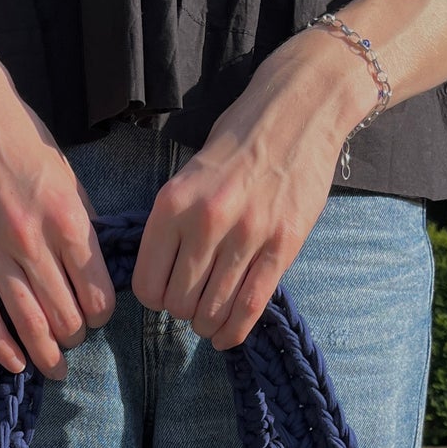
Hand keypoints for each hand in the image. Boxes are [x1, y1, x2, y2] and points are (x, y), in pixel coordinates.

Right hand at [0, 39, 116, 380]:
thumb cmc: (22, 143)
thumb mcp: (69, 176)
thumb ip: (83, 225)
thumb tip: (98, 271)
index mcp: (67, 220)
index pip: (96, 293)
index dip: (101, 314)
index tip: (98, 316)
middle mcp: (32, 241)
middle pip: (64, 314)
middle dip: (75, 335)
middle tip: (75, 337)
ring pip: (27, 322)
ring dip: (46, 353)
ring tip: (55, 367)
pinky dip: (2, 346)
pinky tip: (16, 364)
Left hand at [130, 29, 364, 350]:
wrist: (298, 111)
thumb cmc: (238, 142)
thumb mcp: (188, 175)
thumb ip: (175, 223)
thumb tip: (163, 277)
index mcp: (173, 203)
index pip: (149, 283)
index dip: (155, 298)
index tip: (165, 293)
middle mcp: (206, 221)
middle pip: (180, 303)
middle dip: (184, 311)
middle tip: (193, 303)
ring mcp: (247, 235)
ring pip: (214, 310)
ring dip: (208, 323)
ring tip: (210, 319)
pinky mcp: (282, 246)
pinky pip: (251, 306)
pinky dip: (235, 331)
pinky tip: (227, 336)